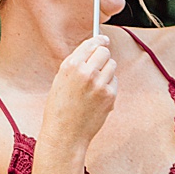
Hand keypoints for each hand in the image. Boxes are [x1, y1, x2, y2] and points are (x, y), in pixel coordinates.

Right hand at [40, 37, 117, 156]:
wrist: (65, 134)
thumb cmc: (59, 108)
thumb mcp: (61, 79)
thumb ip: (76, 64)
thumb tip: (93, 51)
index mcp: (71, 65)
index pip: (91, 44)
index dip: (99, 40)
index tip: (104, 39)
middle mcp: (86, 72)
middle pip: (105, 52)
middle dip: (103, 56)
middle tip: (99, 64)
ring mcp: (100, 84)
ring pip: (112, 65)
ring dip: (107, 71)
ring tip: (96, 84)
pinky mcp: (110, 96)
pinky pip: (115, 82)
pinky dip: (110, 85)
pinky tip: (98, 96)